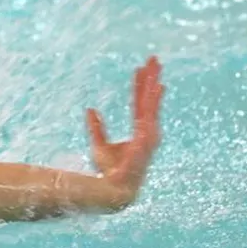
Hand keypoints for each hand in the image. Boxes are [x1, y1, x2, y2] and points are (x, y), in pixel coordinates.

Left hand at [85, 56, 164, 197]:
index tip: (139, 69)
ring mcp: (149, 134)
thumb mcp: (98, 145)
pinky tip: (156, 87)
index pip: (139, 103)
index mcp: (138, 131)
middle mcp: (147, 130)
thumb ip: (96, 127)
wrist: (112, 189)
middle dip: (151, 78)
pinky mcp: (146, 139)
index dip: (139, 86)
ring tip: (154, 66)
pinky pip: (149, 115)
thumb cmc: (108, 172)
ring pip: (151, 103)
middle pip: (148, 99)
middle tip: (153, 58)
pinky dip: (153, 100)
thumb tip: (90, 109)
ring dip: (152, 83)